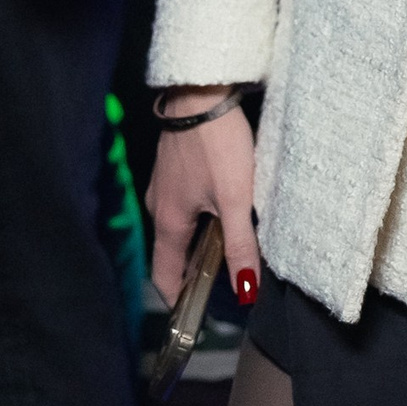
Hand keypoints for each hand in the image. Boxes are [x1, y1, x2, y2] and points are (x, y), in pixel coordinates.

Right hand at [146, 102, 260, 305]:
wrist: (201, 91)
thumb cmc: (216, 144)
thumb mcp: (235, 198)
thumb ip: (241, 245)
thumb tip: (246, 291)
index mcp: (169, 222)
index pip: (165, 275)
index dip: (178, 298)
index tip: (194, 314)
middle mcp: (160, 206)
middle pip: (174, 251)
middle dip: (196, 269)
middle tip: (226, 280)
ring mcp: (166, 183)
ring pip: (182, 224)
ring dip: (202, 239)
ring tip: (233, 243)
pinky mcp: (176, 163)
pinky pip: (186, 201)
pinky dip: (203, 214)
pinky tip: (227, 204)